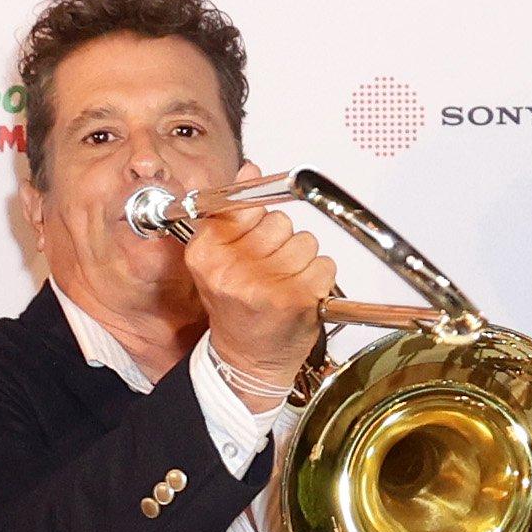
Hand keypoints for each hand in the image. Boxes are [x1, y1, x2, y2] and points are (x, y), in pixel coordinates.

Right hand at [190, 167, 331, 394]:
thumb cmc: (236, 310)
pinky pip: (325, 263)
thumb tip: (250, 168)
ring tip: (284, 282)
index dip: (256, 217)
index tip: (254, 231)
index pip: (246, 203)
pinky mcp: (298, 299)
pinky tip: (300, 294)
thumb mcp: (217, 258)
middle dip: (280, 241)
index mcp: (206, 254)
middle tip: (268, 269)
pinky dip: (319, 278)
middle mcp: (233, 269)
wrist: (247, 362)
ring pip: (306, 241)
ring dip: (301, 259)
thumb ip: (231, 213)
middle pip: (280, 220)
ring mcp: (267, 284)